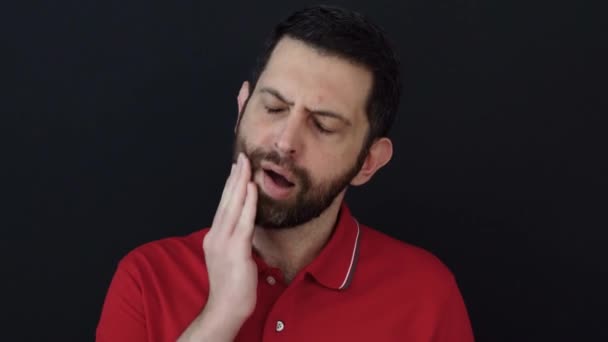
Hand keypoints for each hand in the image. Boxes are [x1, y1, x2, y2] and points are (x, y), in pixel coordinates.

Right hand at [202, 153, 258, 321]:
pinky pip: (243, 221)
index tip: (236, 168)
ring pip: (233, 206)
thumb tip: (245, 226)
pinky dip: (247, 203)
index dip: (231, 186)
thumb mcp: (232, 257)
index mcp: (214, 237)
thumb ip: (236, 239)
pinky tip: (251, 188)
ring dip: (241, 183)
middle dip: (235, 178)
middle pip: (226, 201)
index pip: (223, 206)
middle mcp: (216, 236)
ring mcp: (224, 242)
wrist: (225, 308)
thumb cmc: (232, 286)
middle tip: (241, 158)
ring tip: (246, 165)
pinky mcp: (235, 250)